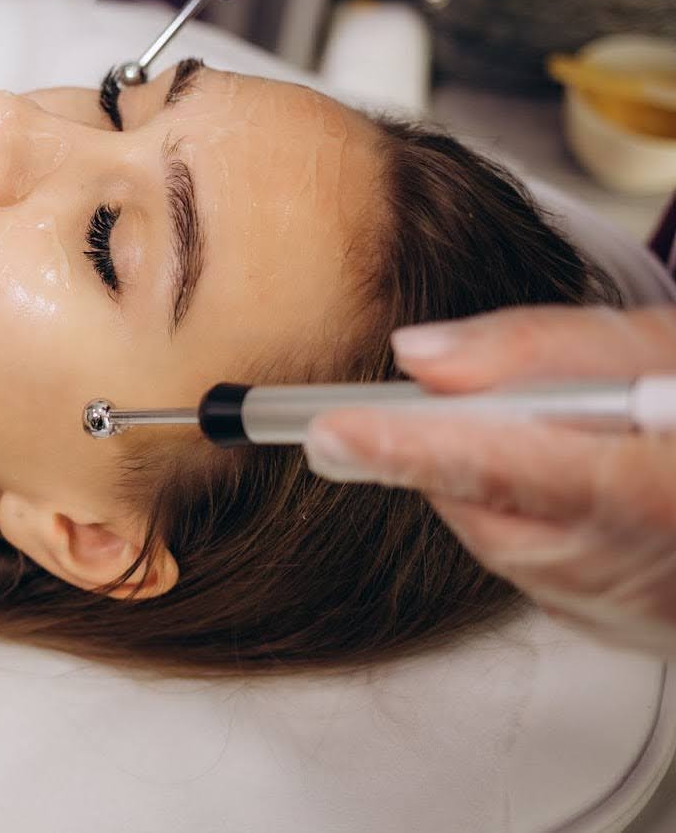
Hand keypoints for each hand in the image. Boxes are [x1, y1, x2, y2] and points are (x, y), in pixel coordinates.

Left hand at [304, 305, 675, 655]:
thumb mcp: (655, 346)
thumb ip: (536, 345)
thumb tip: (417, 355)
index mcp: (648, 488)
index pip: (498, 462)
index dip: (406, 446)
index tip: (330, 429)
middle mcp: (633, 562)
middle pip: (482, 508)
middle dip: (455, 453)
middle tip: (483, 401)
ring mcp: (627, 607)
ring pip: (496, 541)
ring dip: (494, 485)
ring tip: (564, 439)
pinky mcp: (622, 629)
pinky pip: (534, 569)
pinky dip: (528, 522)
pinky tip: (576, 489)